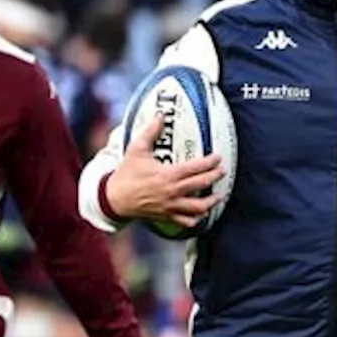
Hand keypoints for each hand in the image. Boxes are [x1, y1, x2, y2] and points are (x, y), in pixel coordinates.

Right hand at [105, 113, 225, 227]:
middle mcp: (172, 192)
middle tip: (222, 171)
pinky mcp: (166, 216)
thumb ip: (150, 132)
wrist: (114, 198)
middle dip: (215, 177)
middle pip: (201, 185)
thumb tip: (161, 115)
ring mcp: (170, 206)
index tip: (218, 157)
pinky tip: (202, 213)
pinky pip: (186, 222)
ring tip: (219, 196)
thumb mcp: (136, 149)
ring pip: (198, 207)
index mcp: (168, 175)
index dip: (210, 162)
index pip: (196, 168)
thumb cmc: (126, 173)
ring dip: (211, 201)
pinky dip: (196, 219)